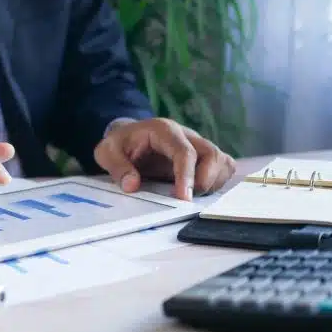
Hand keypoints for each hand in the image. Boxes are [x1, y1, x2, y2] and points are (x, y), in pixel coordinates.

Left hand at [93, 118, 235, 200]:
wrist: (127, 136)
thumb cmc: (119, 144)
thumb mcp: (107, 152)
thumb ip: (118, 167)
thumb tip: (132, 185)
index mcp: (164, 131)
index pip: (184, 152)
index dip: (187, 176)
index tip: (184, 198)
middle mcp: (186, 135)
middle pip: (212, 154)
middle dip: (205, 180)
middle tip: (185, 200)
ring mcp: (197, 145)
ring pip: (222, 160)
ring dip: (213, 182)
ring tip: (191, 195)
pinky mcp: (203, 156)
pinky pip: (223, 167)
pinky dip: (218, 181)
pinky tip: (200, 192)